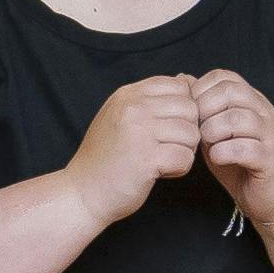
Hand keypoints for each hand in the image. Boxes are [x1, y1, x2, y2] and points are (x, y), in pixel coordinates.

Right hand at [68, 75, 207, 221]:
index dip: (183, 109)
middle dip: (187, 131)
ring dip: (184, 151)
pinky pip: (185, 158)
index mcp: (128, 94)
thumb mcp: (123, 116)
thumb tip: (189, 80)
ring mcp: (139, 132)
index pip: (179, 85)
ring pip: (191, 134)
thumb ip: (153, 99)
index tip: (168, 127)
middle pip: (190, 109)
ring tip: (162, 160)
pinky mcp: (145, 159)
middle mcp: (133, 108)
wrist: (82, 192)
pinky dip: (178, 169)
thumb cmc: (107, 157)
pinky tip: (159, 172)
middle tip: (169, 147)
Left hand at [191, 70, 273, 227]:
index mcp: (252, 100)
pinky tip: (218, 158)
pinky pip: (245, 148)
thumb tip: (181, 79)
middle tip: (197, 130)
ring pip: (237, 118)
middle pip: (232, 91)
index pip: (225, 77)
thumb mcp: (216, 130)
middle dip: (205, 109)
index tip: (191, 113)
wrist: (270, 196)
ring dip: (212, 131)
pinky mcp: (270, 159)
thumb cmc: (239, 162)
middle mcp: (264, 111)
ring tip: (207, 145)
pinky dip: (223, 152)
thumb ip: (203, 108)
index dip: (201, 91)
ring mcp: (270, 134)